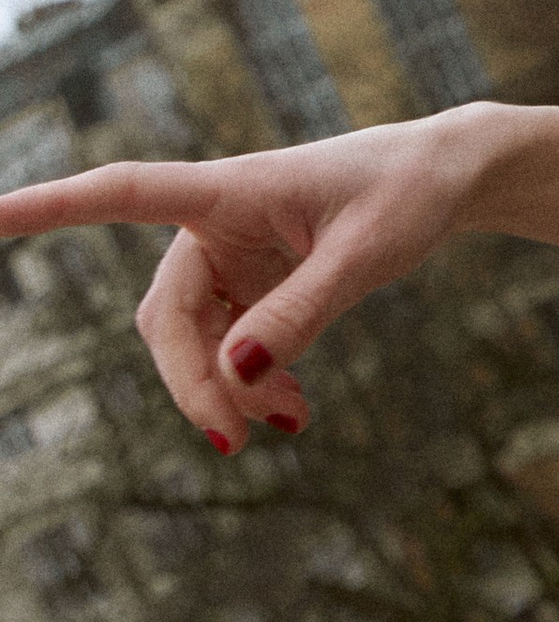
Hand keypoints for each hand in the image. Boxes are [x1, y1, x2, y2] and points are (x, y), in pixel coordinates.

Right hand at [0, 104, 558, 447]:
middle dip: (191, 382)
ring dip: (224, 391)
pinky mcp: (253, 285)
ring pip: (191, 342)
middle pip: (165, 316)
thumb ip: (304, 312)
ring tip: (287, 424)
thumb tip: (235, 375)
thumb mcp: (369, 254)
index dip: (48, 207)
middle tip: (234, 442)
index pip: (120, 193)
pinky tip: (293, 413)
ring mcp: (231, 257)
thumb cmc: (409, 194)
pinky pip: (229, 348)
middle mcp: (214, 222)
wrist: (447, 179)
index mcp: (229, 189)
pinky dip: (253, 385)